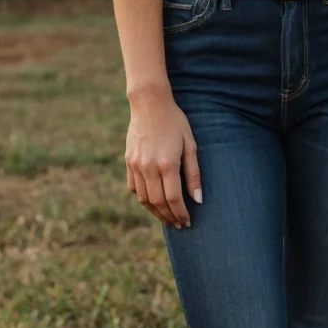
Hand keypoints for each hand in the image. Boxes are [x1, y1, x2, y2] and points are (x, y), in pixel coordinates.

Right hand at [125, 88, 202, 229]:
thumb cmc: (175, 122)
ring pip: (144, 199)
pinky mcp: (128, 161)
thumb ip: (193, 173)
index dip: (181, 213)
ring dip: (156, 212)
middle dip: (170, 217)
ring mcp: (136, 165)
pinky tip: (153, 201)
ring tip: (167, 217)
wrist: (149, 103)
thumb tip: (198, 199)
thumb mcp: (190, 144)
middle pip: (158, 203)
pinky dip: (144, 199)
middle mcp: (148, 167)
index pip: (173, 199)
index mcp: (166, 163)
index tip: (188, 221)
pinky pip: (134, 188)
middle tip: (179, 224)